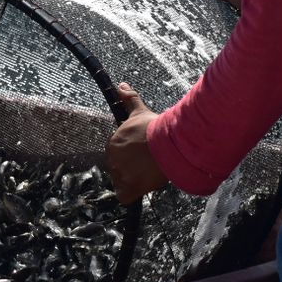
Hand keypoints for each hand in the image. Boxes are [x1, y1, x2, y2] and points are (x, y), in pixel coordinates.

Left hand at [106, 84, 168, 203]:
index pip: (117, 153)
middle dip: (131, 167)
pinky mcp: (129, 188)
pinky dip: (131, 194)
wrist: (168, 144)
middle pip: (120, 168)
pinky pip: (124, 197)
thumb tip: (122, 85)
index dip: (131, 154)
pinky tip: (141, 187)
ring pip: (123, 181)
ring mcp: (120, 174)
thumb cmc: (155, 128)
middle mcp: (113, 159)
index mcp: (113, 142)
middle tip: (147, 163)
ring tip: (149, 172)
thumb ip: (129, 99)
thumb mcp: (139, 112)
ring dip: (134, 179)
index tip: (142, 153)